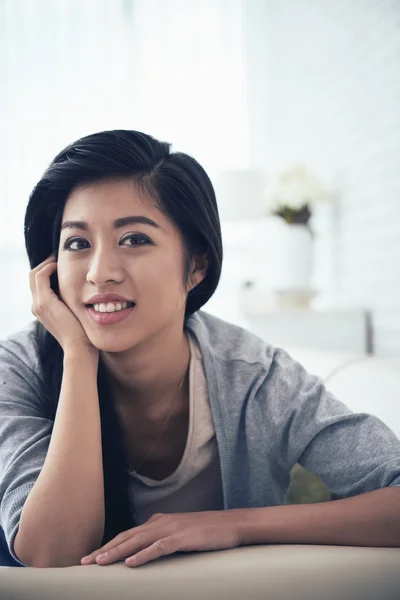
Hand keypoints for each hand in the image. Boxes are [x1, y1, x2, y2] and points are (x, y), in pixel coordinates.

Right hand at [29, 255, 95, 353]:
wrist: (80, 348)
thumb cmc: (83, 333)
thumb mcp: (76, 313)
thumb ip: (74, 301)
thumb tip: (86, 289)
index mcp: (43, 309)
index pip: (39, 282)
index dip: (48, 269)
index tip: (63, 262)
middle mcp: (37, 306)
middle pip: (34, 276)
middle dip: (47, 263)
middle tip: (61, 256)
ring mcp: (38, 304)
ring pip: (35, 274)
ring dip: (48, 263)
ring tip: (61, 258)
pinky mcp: (44, 302)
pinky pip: (40, 276)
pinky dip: (49, 267)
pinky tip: (62, 266)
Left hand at [80, 510, 246, 567]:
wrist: (232, 524)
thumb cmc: (208, 531)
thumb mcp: (181, 533)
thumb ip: (164, 538)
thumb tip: (147, 549)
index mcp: (159, 522)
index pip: (128, 534)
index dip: (109, 545)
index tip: (92, 557)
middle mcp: (161, 523)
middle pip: (127, 537)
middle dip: (105, 549)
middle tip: (85, 563)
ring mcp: (172, 529)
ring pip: (137, 541)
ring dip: (117, 552)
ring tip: (100, 563)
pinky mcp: (183, 538)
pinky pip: (159, 548)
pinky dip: (143, 555)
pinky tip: (131, 563)